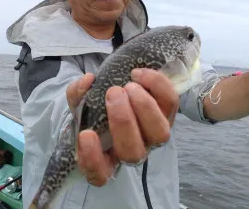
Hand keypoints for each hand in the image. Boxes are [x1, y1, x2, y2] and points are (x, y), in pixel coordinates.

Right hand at [66, 68, 178, 186]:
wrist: (122, 96)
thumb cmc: (98, 109)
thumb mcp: (81, 104)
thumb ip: (78, 95)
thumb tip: (87, 81)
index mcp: (106, 156)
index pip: (99, 174)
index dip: (92, 159)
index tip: (86, 134)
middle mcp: (133, 150)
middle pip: (133, 153)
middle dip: (123, 122)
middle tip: (112, 93)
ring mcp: (154, 135)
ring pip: (160, 134)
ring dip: (144, 107)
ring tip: (129, 85)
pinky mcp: (168, 114)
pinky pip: (170, 103)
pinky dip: (157, 86)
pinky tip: (138, 74)